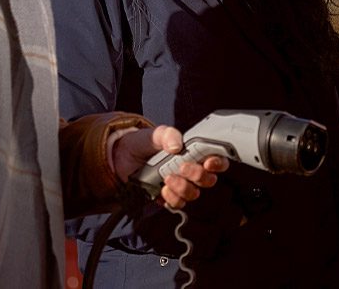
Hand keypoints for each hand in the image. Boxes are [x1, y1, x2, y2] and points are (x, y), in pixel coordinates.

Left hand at [115, 126, 230, 208]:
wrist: (119, 158)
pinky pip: (177, 204)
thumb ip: (167, 134)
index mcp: (192, 153)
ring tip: (167, 178)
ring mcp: (180, 185)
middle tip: (182, 167)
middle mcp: (189, 171)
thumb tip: (178, 146)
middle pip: (208, 180)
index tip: (209, 162)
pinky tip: (162, 189)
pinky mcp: (167, 197)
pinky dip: (171, 198)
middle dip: (198, 175)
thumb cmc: (141, 144)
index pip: (216, 160)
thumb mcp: (154, 134)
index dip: (218, 163)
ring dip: (183, 187)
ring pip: (193, 194)